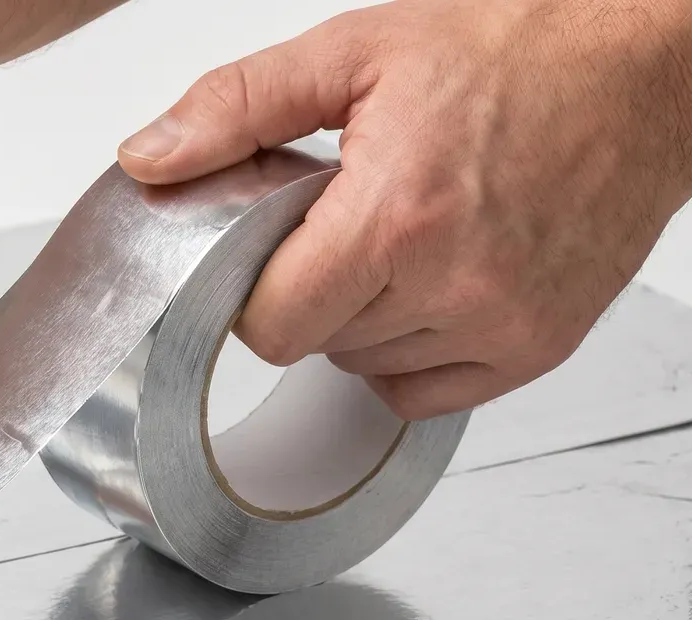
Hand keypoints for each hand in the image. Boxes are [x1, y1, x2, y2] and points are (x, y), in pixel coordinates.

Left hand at [118, 0, 691, 417]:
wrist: (646, 64)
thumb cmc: (519, 49)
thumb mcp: (356, 52)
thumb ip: (236, 109)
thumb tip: (152, 158)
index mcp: (397, 216)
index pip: (270, 325)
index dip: (251, 289)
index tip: (267, 249)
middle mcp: (455, 283)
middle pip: (315, 344)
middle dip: (311, 288)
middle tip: (348, 219)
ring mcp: (502, 324)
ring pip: (367, 367)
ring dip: (364, 318)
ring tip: (404, 236)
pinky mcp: (538, 347)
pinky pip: (427, 394)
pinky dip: (414, 350)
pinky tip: (434, 280)